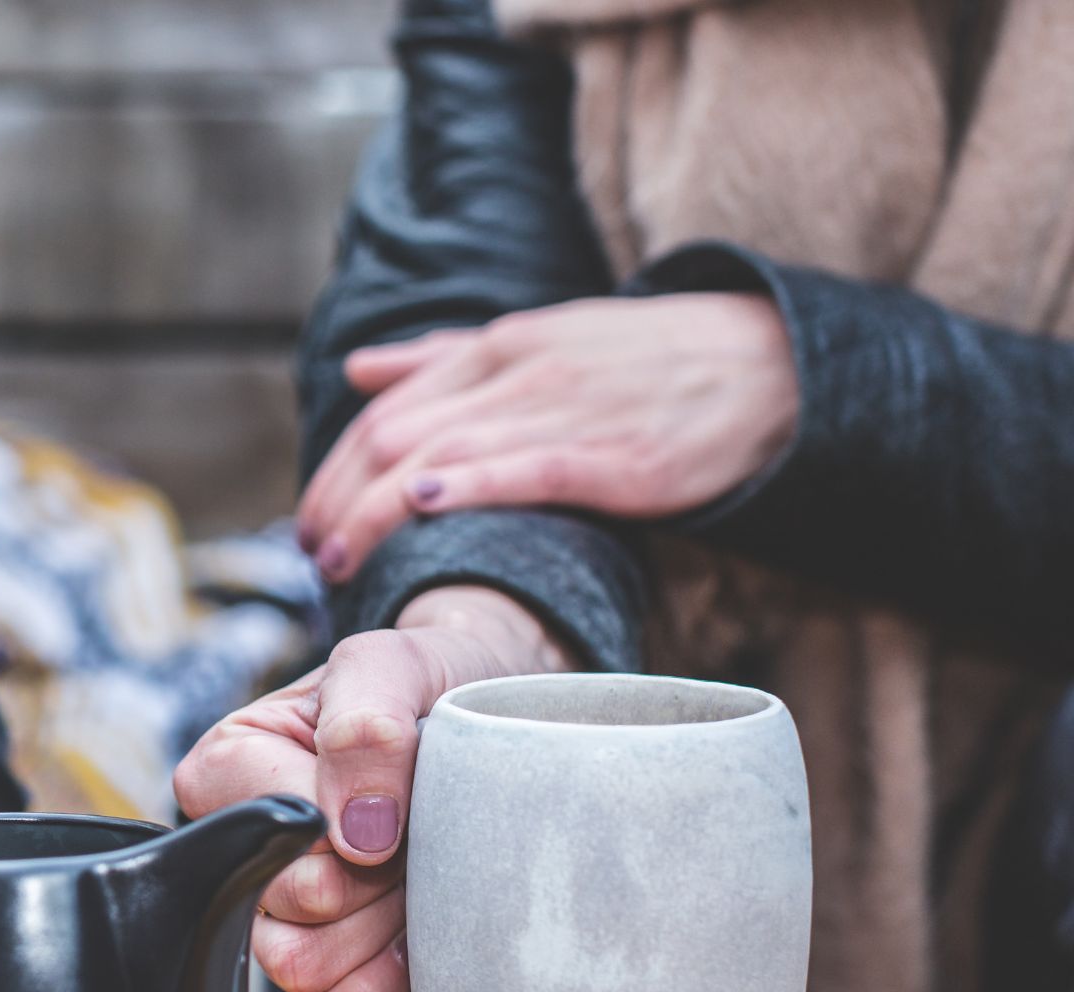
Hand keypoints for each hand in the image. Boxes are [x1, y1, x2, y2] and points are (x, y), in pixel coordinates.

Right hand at [174, 586, 571, 991]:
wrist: (493, 719)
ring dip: (376, 937)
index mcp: (230, 766)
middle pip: (288, 910)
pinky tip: (410, 960)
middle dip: (371, 886)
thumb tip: (357, 832)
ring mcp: (283, 913)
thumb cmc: (429, 681)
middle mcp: (242, 846)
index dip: (344, 834)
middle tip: (416, 843)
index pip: (268, 834)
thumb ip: (364, 725)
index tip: (394, 807)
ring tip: (418, 888)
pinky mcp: (327, 967)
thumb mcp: (394, 663)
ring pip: (301, 968)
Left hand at [297, 294, 798, 581]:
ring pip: (438, 454)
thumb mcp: (539, 339)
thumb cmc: (646, 361)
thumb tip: (357, 370)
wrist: (769, 365)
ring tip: (342, 563)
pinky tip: (420, 506)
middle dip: (338, 500)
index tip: (310, 523)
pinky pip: (523, 467)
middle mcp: (517, 372)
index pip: (383, 411)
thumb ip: (443, 357)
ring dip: (374, 512)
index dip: (334, 470)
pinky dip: (464, 483)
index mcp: (496, 347)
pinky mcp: (613, 455)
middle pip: (392, 435)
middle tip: (311, 556)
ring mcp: (563, 411)